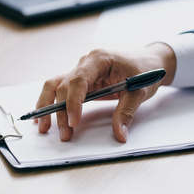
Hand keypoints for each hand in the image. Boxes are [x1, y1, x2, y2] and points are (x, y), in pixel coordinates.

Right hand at [35, 43, 176, 141]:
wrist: (150, 60)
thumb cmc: (146, 70)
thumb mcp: (139, 91)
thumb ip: (126, 112)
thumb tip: (119, 134)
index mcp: (99, 59)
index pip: (78, 80)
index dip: (73, 102)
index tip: (74, 121)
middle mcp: (86, 63)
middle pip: (64, 86)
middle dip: (61, 112)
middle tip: (65, 134)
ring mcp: (81, 70)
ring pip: (55, 85)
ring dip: (47, 106)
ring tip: (43, 127)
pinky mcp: (82, 80)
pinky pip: (61, 89)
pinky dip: (50, 102)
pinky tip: (43, 115)